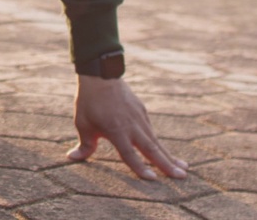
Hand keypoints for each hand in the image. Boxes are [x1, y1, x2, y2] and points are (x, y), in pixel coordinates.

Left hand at [68, 74, 188, 179]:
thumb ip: (84, 144)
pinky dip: (159, 143)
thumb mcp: (82, 123)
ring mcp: (139, 117)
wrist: (100, 76)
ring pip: (156, 141)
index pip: (129, 154)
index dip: (140, 167)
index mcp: (116, 130)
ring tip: (183, 169)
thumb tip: (72, 157)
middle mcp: (131, 125)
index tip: (153, 179)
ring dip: (169, 156)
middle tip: (182, 177)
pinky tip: (166, 153)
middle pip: (151, 149)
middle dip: (167, 164)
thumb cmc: (89, 102)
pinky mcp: (142, 111)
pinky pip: (151, 131)